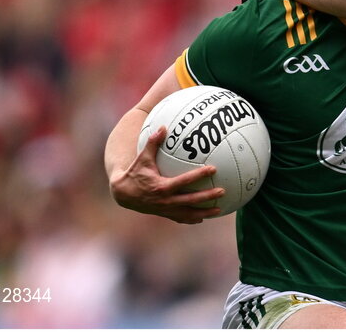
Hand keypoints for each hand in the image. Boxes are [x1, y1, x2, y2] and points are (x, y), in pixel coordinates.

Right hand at [109, 126, 224, 223]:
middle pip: (190, 200)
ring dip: (204, 212)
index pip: (184, 181)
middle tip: (222, 191)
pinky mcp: (164, 214)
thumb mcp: (142, 158)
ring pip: (188, 213)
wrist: (123, 194)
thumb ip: (153, 143)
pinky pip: (181, 218)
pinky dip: (192, 219)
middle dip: (207, 196)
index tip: (213, 169)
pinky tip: (203, 218)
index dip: (199, 175)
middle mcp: (165, 200)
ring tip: (219, 210)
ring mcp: (165, 209)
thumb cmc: (135, 172)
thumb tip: (163, 127)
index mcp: (161, 186)